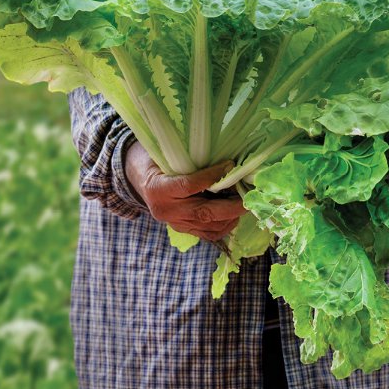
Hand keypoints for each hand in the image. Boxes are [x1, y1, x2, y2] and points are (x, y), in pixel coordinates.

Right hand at [124, 140, 244, 240]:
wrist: (139, 180)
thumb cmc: (156, 161)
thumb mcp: (165, 155)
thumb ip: (188, 159)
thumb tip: (221, 157)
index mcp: (158, 189)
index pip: (189, 186)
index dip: (211, 177)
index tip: (230, 165)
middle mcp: (166, 210)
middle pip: (204, 212)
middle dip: (231, 206)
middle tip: (248, 195)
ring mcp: (175, 223)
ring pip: (209, 227)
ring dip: (231, 216)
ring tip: (243, 202)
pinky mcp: (183, 229)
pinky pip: (208, 234)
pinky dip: (225, 226)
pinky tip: (233, 214)